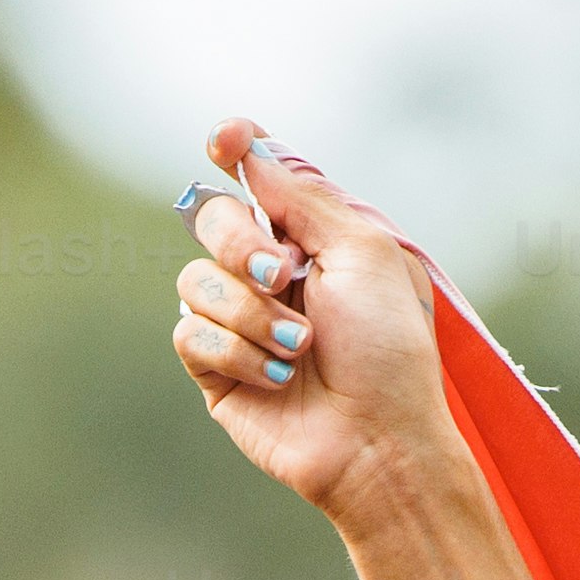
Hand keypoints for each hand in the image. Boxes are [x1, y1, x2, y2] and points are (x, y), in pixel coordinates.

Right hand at [169, 119, 470, 533]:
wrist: (379, 440)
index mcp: (312, 239)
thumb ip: (302, 196)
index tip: (223, 139)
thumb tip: (249, 148)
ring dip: (251, 314)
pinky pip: (192, 334)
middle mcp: (271, 274)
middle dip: (242, 244)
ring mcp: (239, 322)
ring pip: (194, 280)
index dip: (234, 148)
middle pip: (212, 218)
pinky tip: (280, 378)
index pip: (257, 177)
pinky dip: (238, 353)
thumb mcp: (362, 252)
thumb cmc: (388, 351)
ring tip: (300, 348)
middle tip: (285, 277)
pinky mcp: (216, 372)